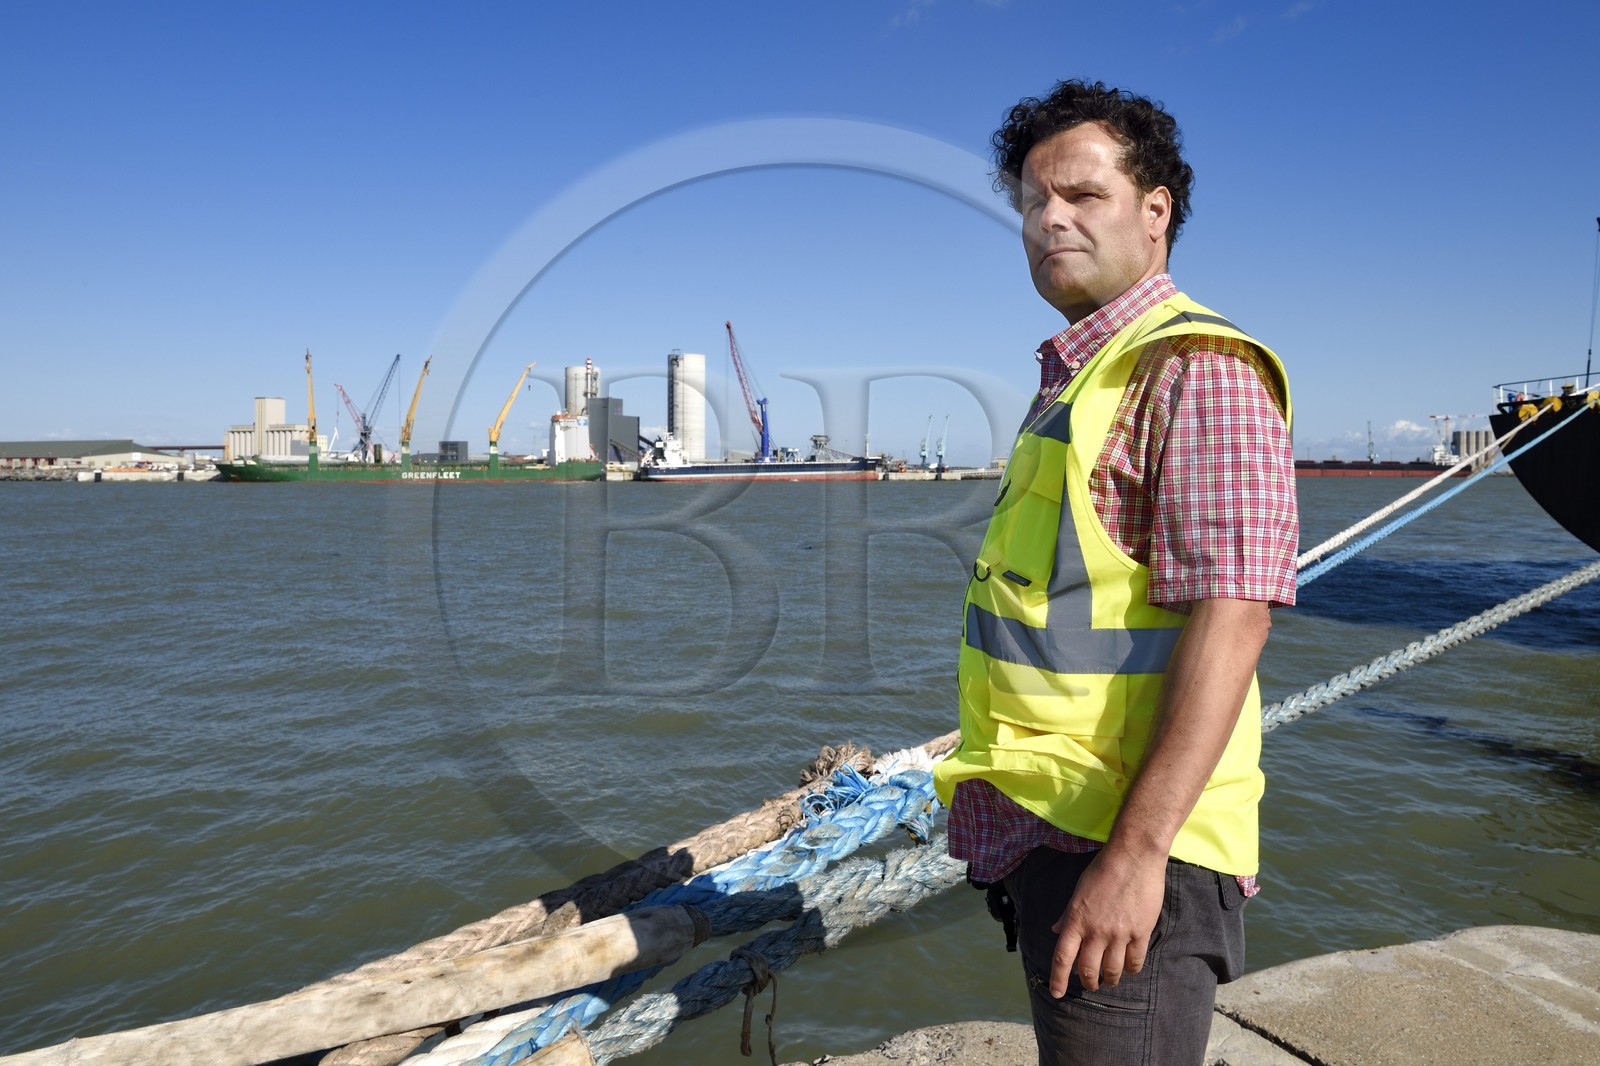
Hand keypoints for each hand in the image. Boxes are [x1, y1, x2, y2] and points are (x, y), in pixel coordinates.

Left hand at [1048, 847, 1165, 995]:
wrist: (1134, 857)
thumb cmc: (1103, 870)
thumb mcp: (1078, 890)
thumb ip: (1067, 914)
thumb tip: (1055, 930)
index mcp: (1076, 920)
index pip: (1062, 957)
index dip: (1058, 979)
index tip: (1056, 993)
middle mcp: (1096, 931)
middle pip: (1088, 971)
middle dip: (1088, 982)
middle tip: (1091, 983)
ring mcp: (1119, 934)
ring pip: (1113, 971)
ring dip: (1110, 979)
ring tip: (1111, 979)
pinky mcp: (1141, 932)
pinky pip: (1136, 962)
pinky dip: (1132, 969)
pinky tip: (1130, 968)